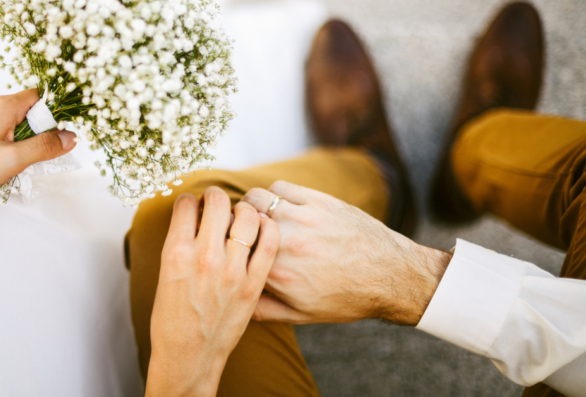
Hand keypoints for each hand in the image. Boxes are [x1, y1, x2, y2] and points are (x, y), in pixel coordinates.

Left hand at [0, 89, 76, 210]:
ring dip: (17, 145)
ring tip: (8, 169)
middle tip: (31, 160)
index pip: (39, 98)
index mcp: (1, 106)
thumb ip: (45, 147)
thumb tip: (70, 137)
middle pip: (25, 112)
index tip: (55, 139)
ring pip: (9, 126)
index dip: (52, 116)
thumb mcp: (13, 161)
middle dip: (35, 135)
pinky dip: (0, 149)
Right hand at [146, 187, 279, 396]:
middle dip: (216, 196)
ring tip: (240, 216)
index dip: (191, 200)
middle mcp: (204, 256)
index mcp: (176, 252)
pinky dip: (268, 227)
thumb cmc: (172, 319)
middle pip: (217, 202)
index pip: (186, 204)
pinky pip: (269, 242)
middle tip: (217, 204)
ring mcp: (231, 270)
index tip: (194, 206)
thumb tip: (192, 217)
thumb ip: (179, 244)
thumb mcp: (165, 275)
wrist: (189, 356)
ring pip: (247, 215)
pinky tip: (262, 228)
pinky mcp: (253, 284)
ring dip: (243, 208)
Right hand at [241, 181, 451, 325]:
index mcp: (277, 274)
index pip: (230, 250)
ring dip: (251, 207)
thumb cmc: (347, 298)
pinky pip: (280, 188)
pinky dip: (275, 195)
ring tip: (259, 217)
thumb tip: (235, 301)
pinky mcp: (318, 201)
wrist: (392, 276)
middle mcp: (285, 243)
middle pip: (236, 221)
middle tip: (237, 230)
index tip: (221, 246)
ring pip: (254, 199)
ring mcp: (302, 218)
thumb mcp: (302, 315)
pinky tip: (282, 207)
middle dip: (232, 224)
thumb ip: (263, 309)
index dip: (221, 246)